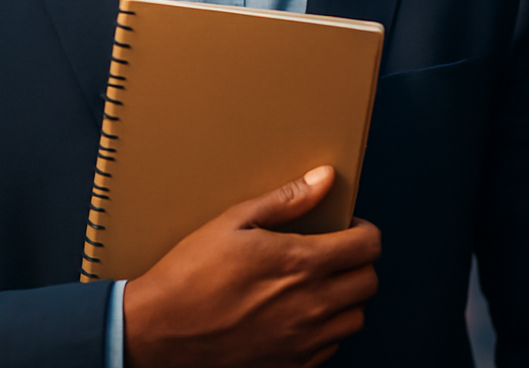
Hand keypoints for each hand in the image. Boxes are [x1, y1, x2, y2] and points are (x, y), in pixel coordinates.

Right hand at [122, 165, 380, 367]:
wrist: (160, 330)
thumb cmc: (190, 274)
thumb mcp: (233, 222)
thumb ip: (286, 201)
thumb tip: (324, 179)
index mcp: (300, 262)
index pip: (366, 246)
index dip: (364, 231)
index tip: (350, 227)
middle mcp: (310, 304)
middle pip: (369, 282)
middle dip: (359, 262)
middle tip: (336, 253)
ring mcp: (303, 339)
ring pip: (356, 318)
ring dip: (347, 298)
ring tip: (321, 284)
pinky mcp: (291, 364)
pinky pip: (332, 347)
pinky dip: (327, 330)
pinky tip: (302, 314)